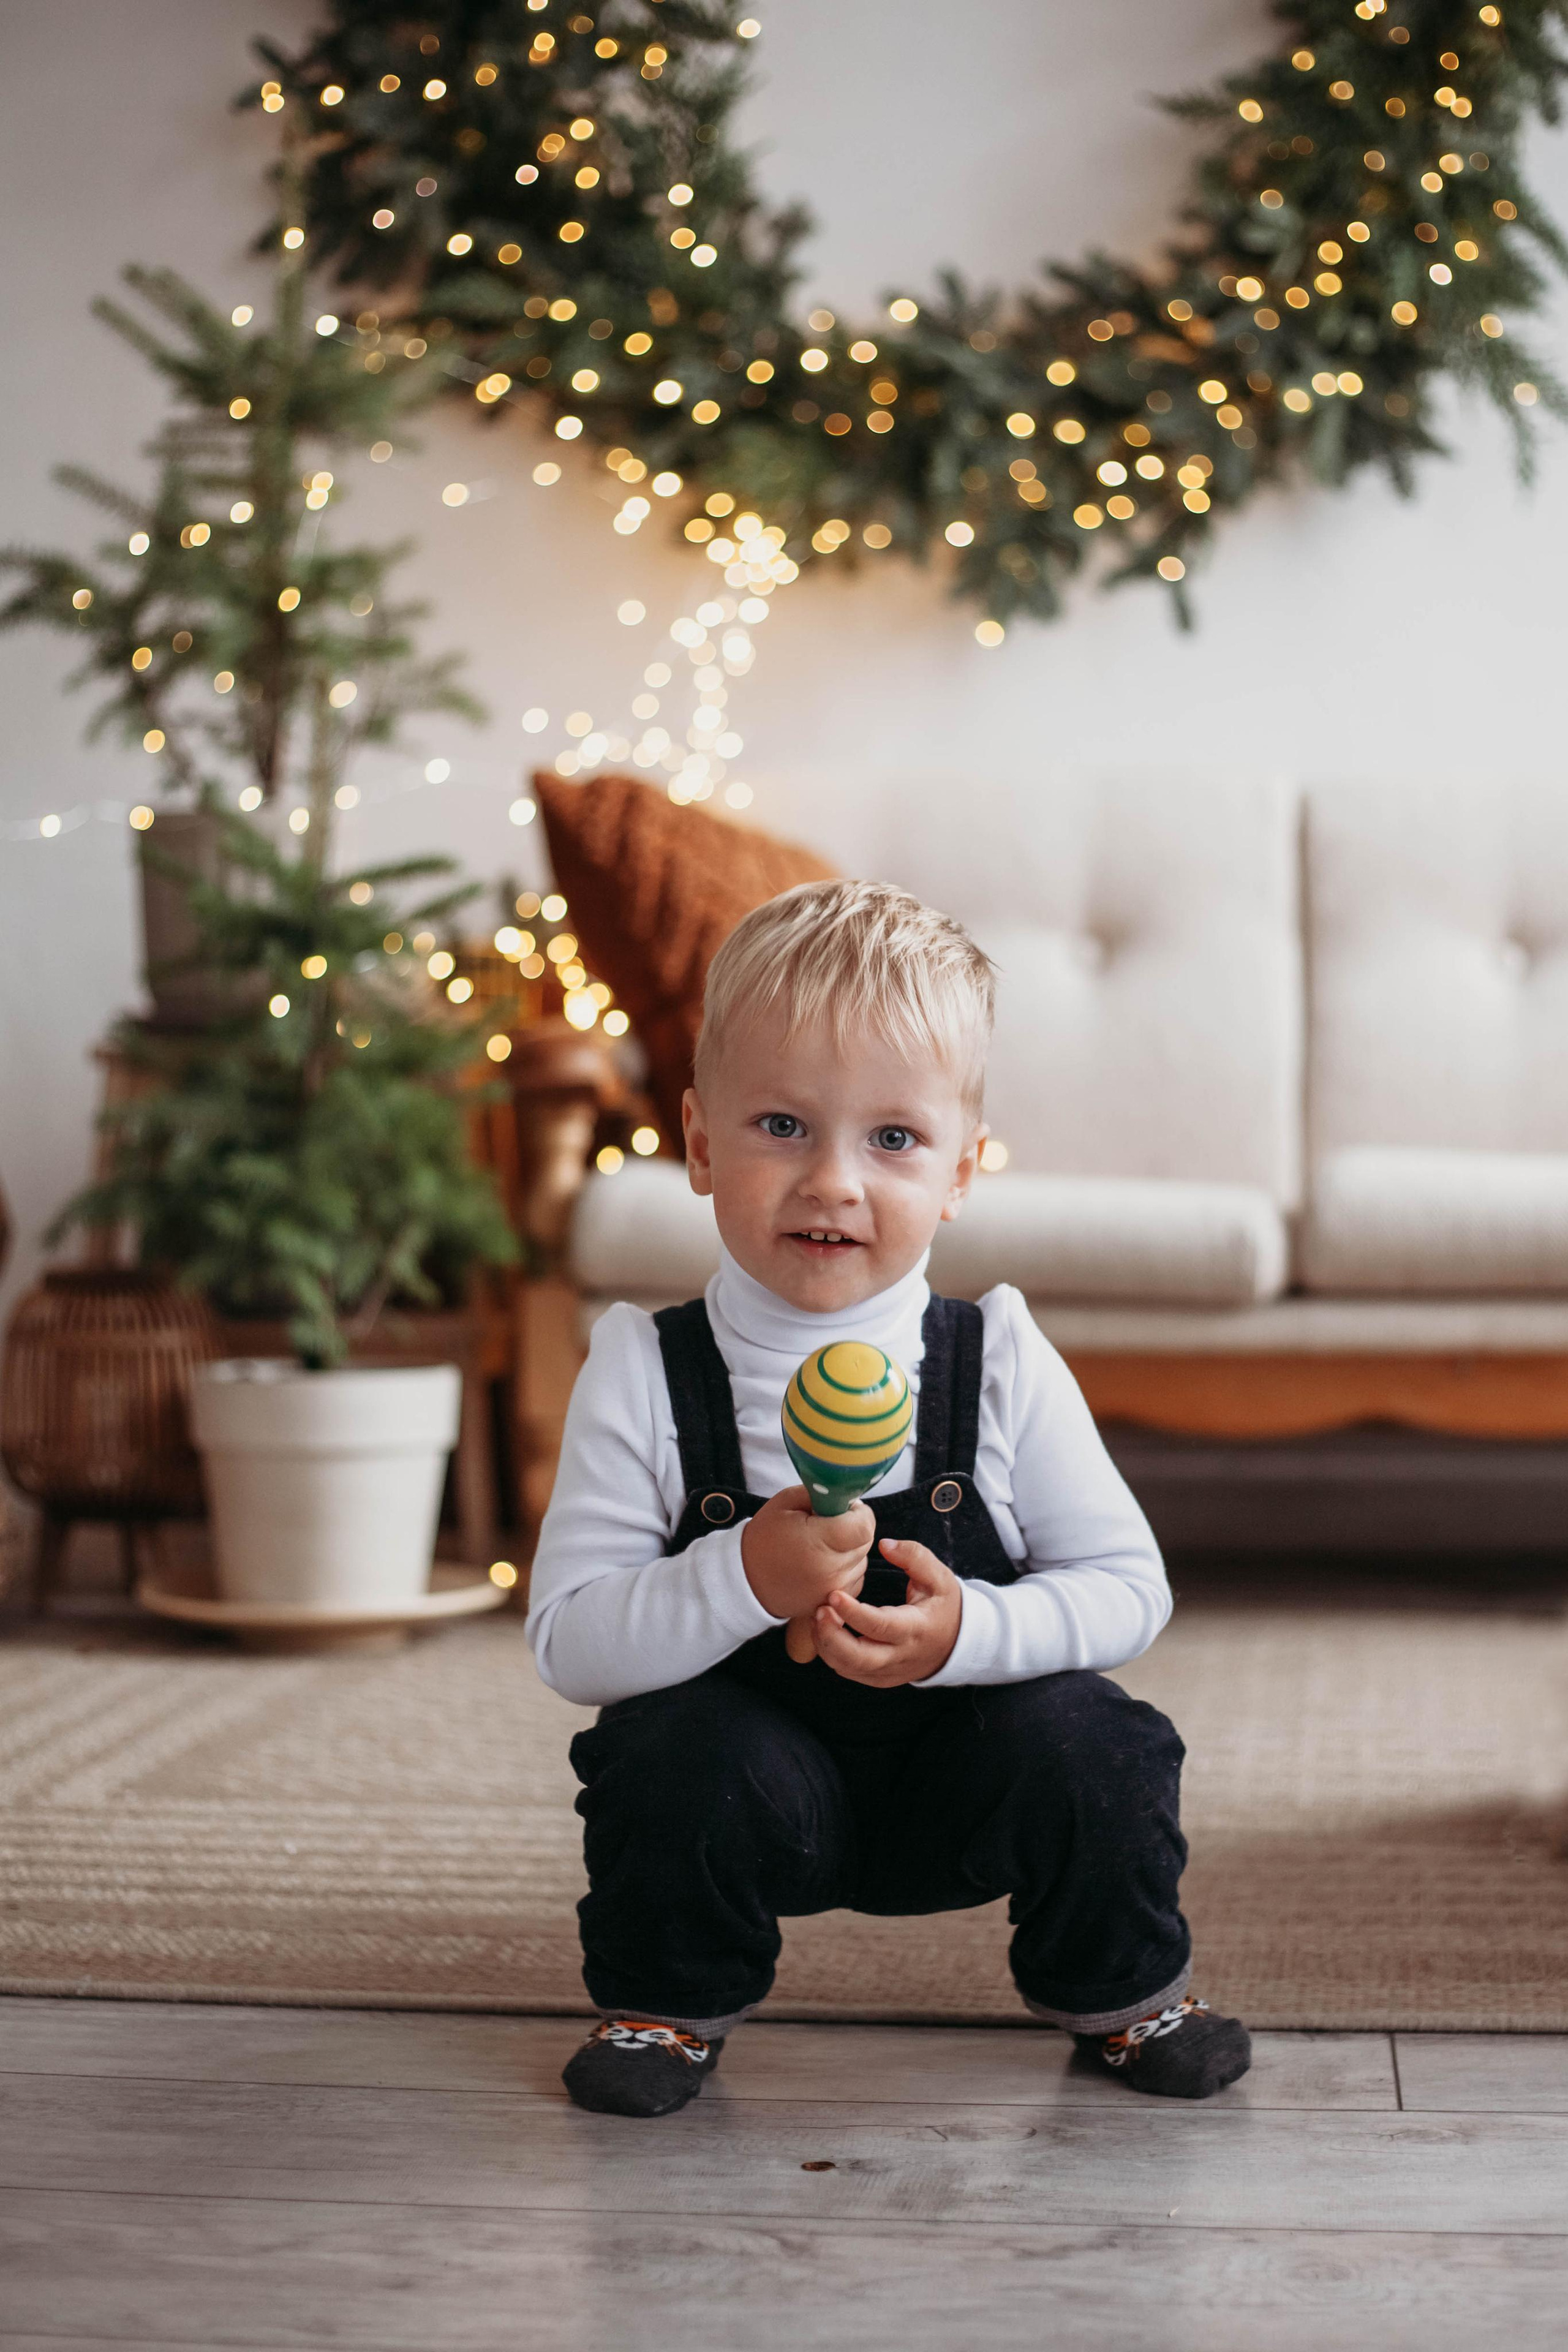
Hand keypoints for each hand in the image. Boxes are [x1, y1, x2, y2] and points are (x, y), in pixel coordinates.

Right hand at [741, 1485, 871, 1630]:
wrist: (745, 1581)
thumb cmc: (764, 1537)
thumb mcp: (786, 1503)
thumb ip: (820, 1494)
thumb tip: (848, 1498)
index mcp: (818, 1543)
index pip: (864, 1526)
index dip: (859, 1512)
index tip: (843, 1508)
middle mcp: (830, 1571)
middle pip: (865, 1542)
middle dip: (853, 1528)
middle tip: (827, 1524)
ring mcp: (832, 1591)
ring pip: (862, 1560)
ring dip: (850, 1549)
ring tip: (821, 1546)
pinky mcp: (831, 1603)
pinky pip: (855, 1579)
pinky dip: (845, 1569)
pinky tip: (822, 1563)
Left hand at [810, 1538, 962, 1687]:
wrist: (956, 1644)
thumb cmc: (944, 1606)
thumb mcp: (939, 1577)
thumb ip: (914, 1556)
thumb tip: (885, 1544)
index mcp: (916, 1628)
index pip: (880, 1625)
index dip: (853, 1613)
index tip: (833, 1594)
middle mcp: (901, 1655)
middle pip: (859, 1658)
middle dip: (831, 1636)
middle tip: (819, 1609)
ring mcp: (889, 1671)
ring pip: (849, 1668)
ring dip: (826, 1645)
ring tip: (818, 1616)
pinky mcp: (880, 1678)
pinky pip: (850, 1672)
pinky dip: (832, 1654)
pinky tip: (827, 1630)